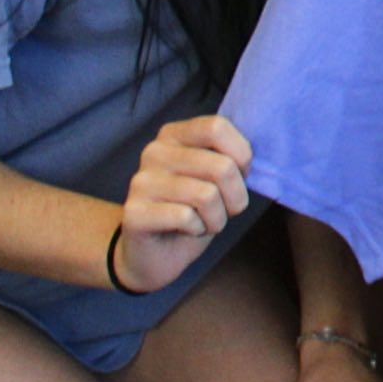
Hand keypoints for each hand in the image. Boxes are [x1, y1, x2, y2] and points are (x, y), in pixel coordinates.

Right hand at [113, 114, 250, 292]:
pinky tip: (186, 231)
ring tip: (205, 222)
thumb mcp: (216, 178)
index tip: (238, 176)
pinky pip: (186, 217)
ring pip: (207, 195)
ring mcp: (141, 182)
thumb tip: (248, 153)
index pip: (217, 127)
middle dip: (236, 197)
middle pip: (221, 166)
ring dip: (217, 218)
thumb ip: (229, 156)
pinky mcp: (134, 212)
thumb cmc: (194, 211)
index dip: (241, 156)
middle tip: (225, 210)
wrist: (155, 254)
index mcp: (174, 135)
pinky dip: (198, 230)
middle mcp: (154, 152)